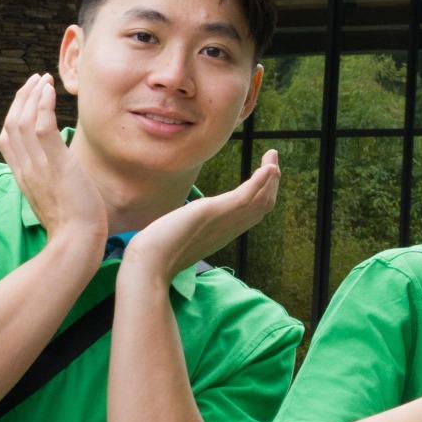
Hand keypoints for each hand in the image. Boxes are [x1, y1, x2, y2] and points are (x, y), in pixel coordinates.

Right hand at [0, 73, 106, 249]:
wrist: (77, 241)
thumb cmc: (73, 223)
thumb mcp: (55, 196)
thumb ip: (50, 179)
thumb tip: (60, 168)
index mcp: (22, 176)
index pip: (7, 138)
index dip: (14, 113)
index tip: (29, 97)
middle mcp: (24, 168)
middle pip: (10, 124)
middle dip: (22, 97)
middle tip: (36, 79)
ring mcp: (37, 166)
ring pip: (21, 121)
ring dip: (32, 95)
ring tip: (43, 78)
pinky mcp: (54, 164)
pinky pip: (41, 127)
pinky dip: (42, 105)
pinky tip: (48, 90)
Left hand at [125, 150, 280, 277]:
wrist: (149, 264)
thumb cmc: (155, 254)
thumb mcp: (175, 236)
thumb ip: (182, 228)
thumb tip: (173, 226)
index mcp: (222, 234)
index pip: (252, 214)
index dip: (262, 194)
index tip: (263, 176)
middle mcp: (229, 229)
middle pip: (262, 206)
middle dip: (271, 183)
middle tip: (272, 161)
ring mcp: (225, 221)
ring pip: (261, 201)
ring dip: (269, 177)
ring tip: (271, 157)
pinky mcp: (217, 212)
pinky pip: (247, 196)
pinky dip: (261, 181)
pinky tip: (267, 167)